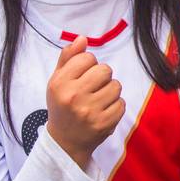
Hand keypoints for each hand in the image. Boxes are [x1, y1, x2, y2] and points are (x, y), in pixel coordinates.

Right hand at [45, 35, 124, 171]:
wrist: (65, 142)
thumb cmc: (62, 106)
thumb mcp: (58, 81)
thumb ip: (68, 58)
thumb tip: (82, 38)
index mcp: (60, 83)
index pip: (87, 58)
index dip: (88, 64)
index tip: (82, 76)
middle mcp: (73, 96)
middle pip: (105, 69)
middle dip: (101, 76)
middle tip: (92, 88)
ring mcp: (90, 112)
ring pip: (116, 86)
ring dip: (110, 91)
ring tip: (98, 100)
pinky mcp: (104, 124)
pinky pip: (121, 103)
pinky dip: (115, 106)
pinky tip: (103, 111)